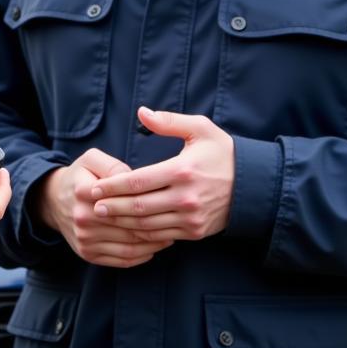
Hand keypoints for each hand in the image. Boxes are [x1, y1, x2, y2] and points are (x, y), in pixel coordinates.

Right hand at [35, 148, 172, 267]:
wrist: (54, 201)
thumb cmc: (81, 177)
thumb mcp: (92, 159)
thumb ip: (113, 166)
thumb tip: (134, 178)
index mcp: (84, 191)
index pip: (126, 201)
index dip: (150, 203)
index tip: (170, 201)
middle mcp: (83, 218)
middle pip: (130, 226)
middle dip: (157, 226)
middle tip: (176, 221)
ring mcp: (84, 239)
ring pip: (129, 247)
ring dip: (154, 244)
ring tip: (170, 235)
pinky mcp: (87, 254)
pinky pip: (121, 260)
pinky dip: (142, 256)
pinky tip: (155, 248)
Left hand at [89, 107, 234, 241]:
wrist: (254, 185)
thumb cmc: (223, 153)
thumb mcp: (200, 129)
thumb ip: (169, 121)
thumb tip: (142, 112)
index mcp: (183, 170)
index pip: (138, 181)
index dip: (113, 185)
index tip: (95, 186)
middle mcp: (186, 197)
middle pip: (139, 206)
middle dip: (112, 206)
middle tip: (91, 205)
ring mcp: (191, 217)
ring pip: (148, 224)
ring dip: (123, 222)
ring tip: (104, 216)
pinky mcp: (195, 231)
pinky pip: (162, 235)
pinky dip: (142, 233)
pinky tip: (128, 228)